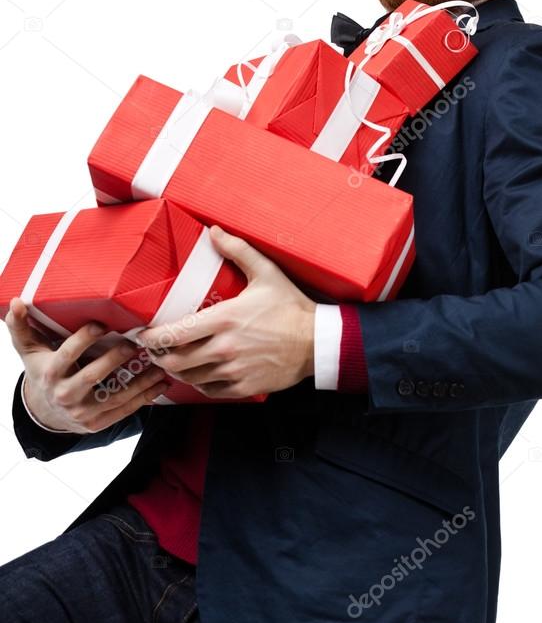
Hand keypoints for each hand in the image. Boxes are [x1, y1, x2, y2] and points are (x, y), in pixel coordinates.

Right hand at [4, 298, 169, 433]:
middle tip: (133, 345)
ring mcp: (82, 411)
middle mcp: (65, 394)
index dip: (83, 340)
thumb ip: (22, 326)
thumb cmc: (44, 370)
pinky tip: (161, 384)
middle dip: (113, 361)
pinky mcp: (97, 423)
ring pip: (114, 396)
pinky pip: (124, 410)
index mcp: (51, 373)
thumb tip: (16, 302)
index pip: (67, 355)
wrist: (47, 412)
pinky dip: (145, 398)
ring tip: (158, 364)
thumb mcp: (30, 350)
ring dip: (140, 381)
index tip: (101, 324)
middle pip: (92, 377)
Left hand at [135, 226, 316, 399]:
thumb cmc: (291, 307)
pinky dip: (200, 384)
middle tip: (154, 350)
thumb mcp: (266, 273)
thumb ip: (237, 250)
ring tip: (174, 362)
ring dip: (178, 371)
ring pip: (190, 378)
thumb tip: (213, 231)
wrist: (317, 341)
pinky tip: (200, 375)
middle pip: (175, 360)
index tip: (144, 335)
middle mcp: (224, 348)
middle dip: (159, 356)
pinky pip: (210, 391)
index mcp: (224, 319)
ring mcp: (233, 370)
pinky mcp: (244, 386)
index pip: (174, 333)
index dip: (152, 337)